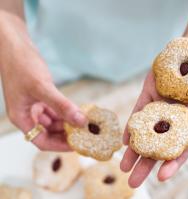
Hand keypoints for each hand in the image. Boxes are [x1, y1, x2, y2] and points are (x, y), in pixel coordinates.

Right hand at [0, 25, 85, 150]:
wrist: (15, 45)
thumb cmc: (21, 65)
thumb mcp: (42, 88)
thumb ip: (61, 106)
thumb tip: (81, 122)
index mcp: (22, 118)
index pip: (42, 141)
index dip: (60, 146)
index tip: (78, 144)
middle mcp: (28, 115)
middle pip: (49, 133)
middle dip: (67, 134)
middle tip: (86, 134)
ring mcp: (34, 106)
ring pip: (54, 122)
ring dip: (68, 123)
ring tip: (85, 123)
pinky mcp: (41, 97)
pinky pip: (55, 110)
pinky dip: (66, 112)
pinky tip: (78, 111)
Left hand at [120, 46, 187, 187]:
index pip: (181, 148)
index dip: (172, 163)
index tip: (161, 176)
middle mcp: (174, 118)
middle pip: (158, 146)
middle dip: (146, 164)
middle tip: (133, 182)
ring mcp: (160, 106)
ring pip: (145, 131)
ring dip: (134, 149)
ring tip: (123, 165)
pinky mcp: (150, 92)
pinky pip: (139, 111)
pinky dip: (132, 124)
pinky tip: (124, 138)